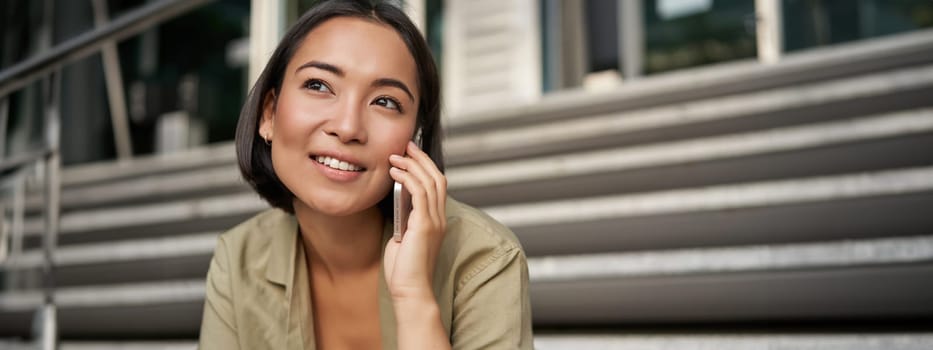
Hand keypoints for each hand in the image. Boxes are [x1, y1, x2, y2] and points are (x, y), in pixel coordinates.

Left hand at [385, 141, 446, 301]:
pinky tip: (395, 172)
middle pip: (436, 177)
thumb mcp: (403, 237)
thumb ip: (404, 219)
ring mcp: (434, 221)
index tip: (410, 153)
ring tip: (395, 156)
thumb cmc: (404, 269)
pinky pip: (420, 193)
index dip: (425, 166)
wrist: (410, 289)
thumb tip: (396, 201)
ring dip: (411, 165)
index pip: (437, 185)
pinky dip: (407, 178)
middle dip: (421, 158)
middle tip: (406, 145)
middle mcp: (440, 218)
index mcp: (437, 221)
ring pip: (429, 181)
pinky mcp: (424, 226)